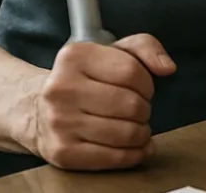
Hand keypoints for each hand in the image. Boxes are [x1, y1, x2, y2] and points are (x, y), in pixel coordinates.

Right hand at [28, 34, 176, 170]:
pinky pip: (113, 157)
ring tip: (136, 127)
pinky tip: (135, 147)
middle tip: (138, 110)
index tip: (143, 88)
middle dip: (144, 109)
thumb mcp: (114, 51)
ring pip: (126, 133)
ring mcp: (59, 122)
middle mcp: (61, 89)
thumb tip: (168, 68)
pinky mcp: (62, 152)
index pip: (131, 72)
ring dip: (142, 133)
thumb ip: (146, 47)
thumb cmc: (86, 77)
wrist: (37, 109)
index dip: (147, 83)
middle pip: (131, 104)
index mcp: (75, 57)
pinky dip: (134, 155)